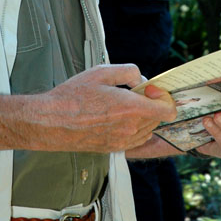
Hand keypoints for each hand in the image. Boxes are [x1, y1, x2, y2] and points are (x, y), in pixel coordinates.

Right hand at [33, 65, 176, 153]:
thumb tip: (141, 80)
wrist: (52, 121)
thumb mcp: (101, 72)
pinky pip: (136, 139)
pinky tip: (117, 117)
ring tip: (122, 104)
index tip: (149, 89)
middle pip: (158, 117)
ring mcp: (123, 141)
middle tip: (131, 92)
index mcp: (130, 108)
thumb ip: (128, 71)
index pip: (167, 110)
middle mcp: (130, 128)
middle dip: (150, 103)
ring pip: (148, 129)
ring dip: (143, 116)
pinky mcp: (115, 148)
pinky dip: (134, 128)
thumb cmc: (72, 97)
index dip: (163, 96)